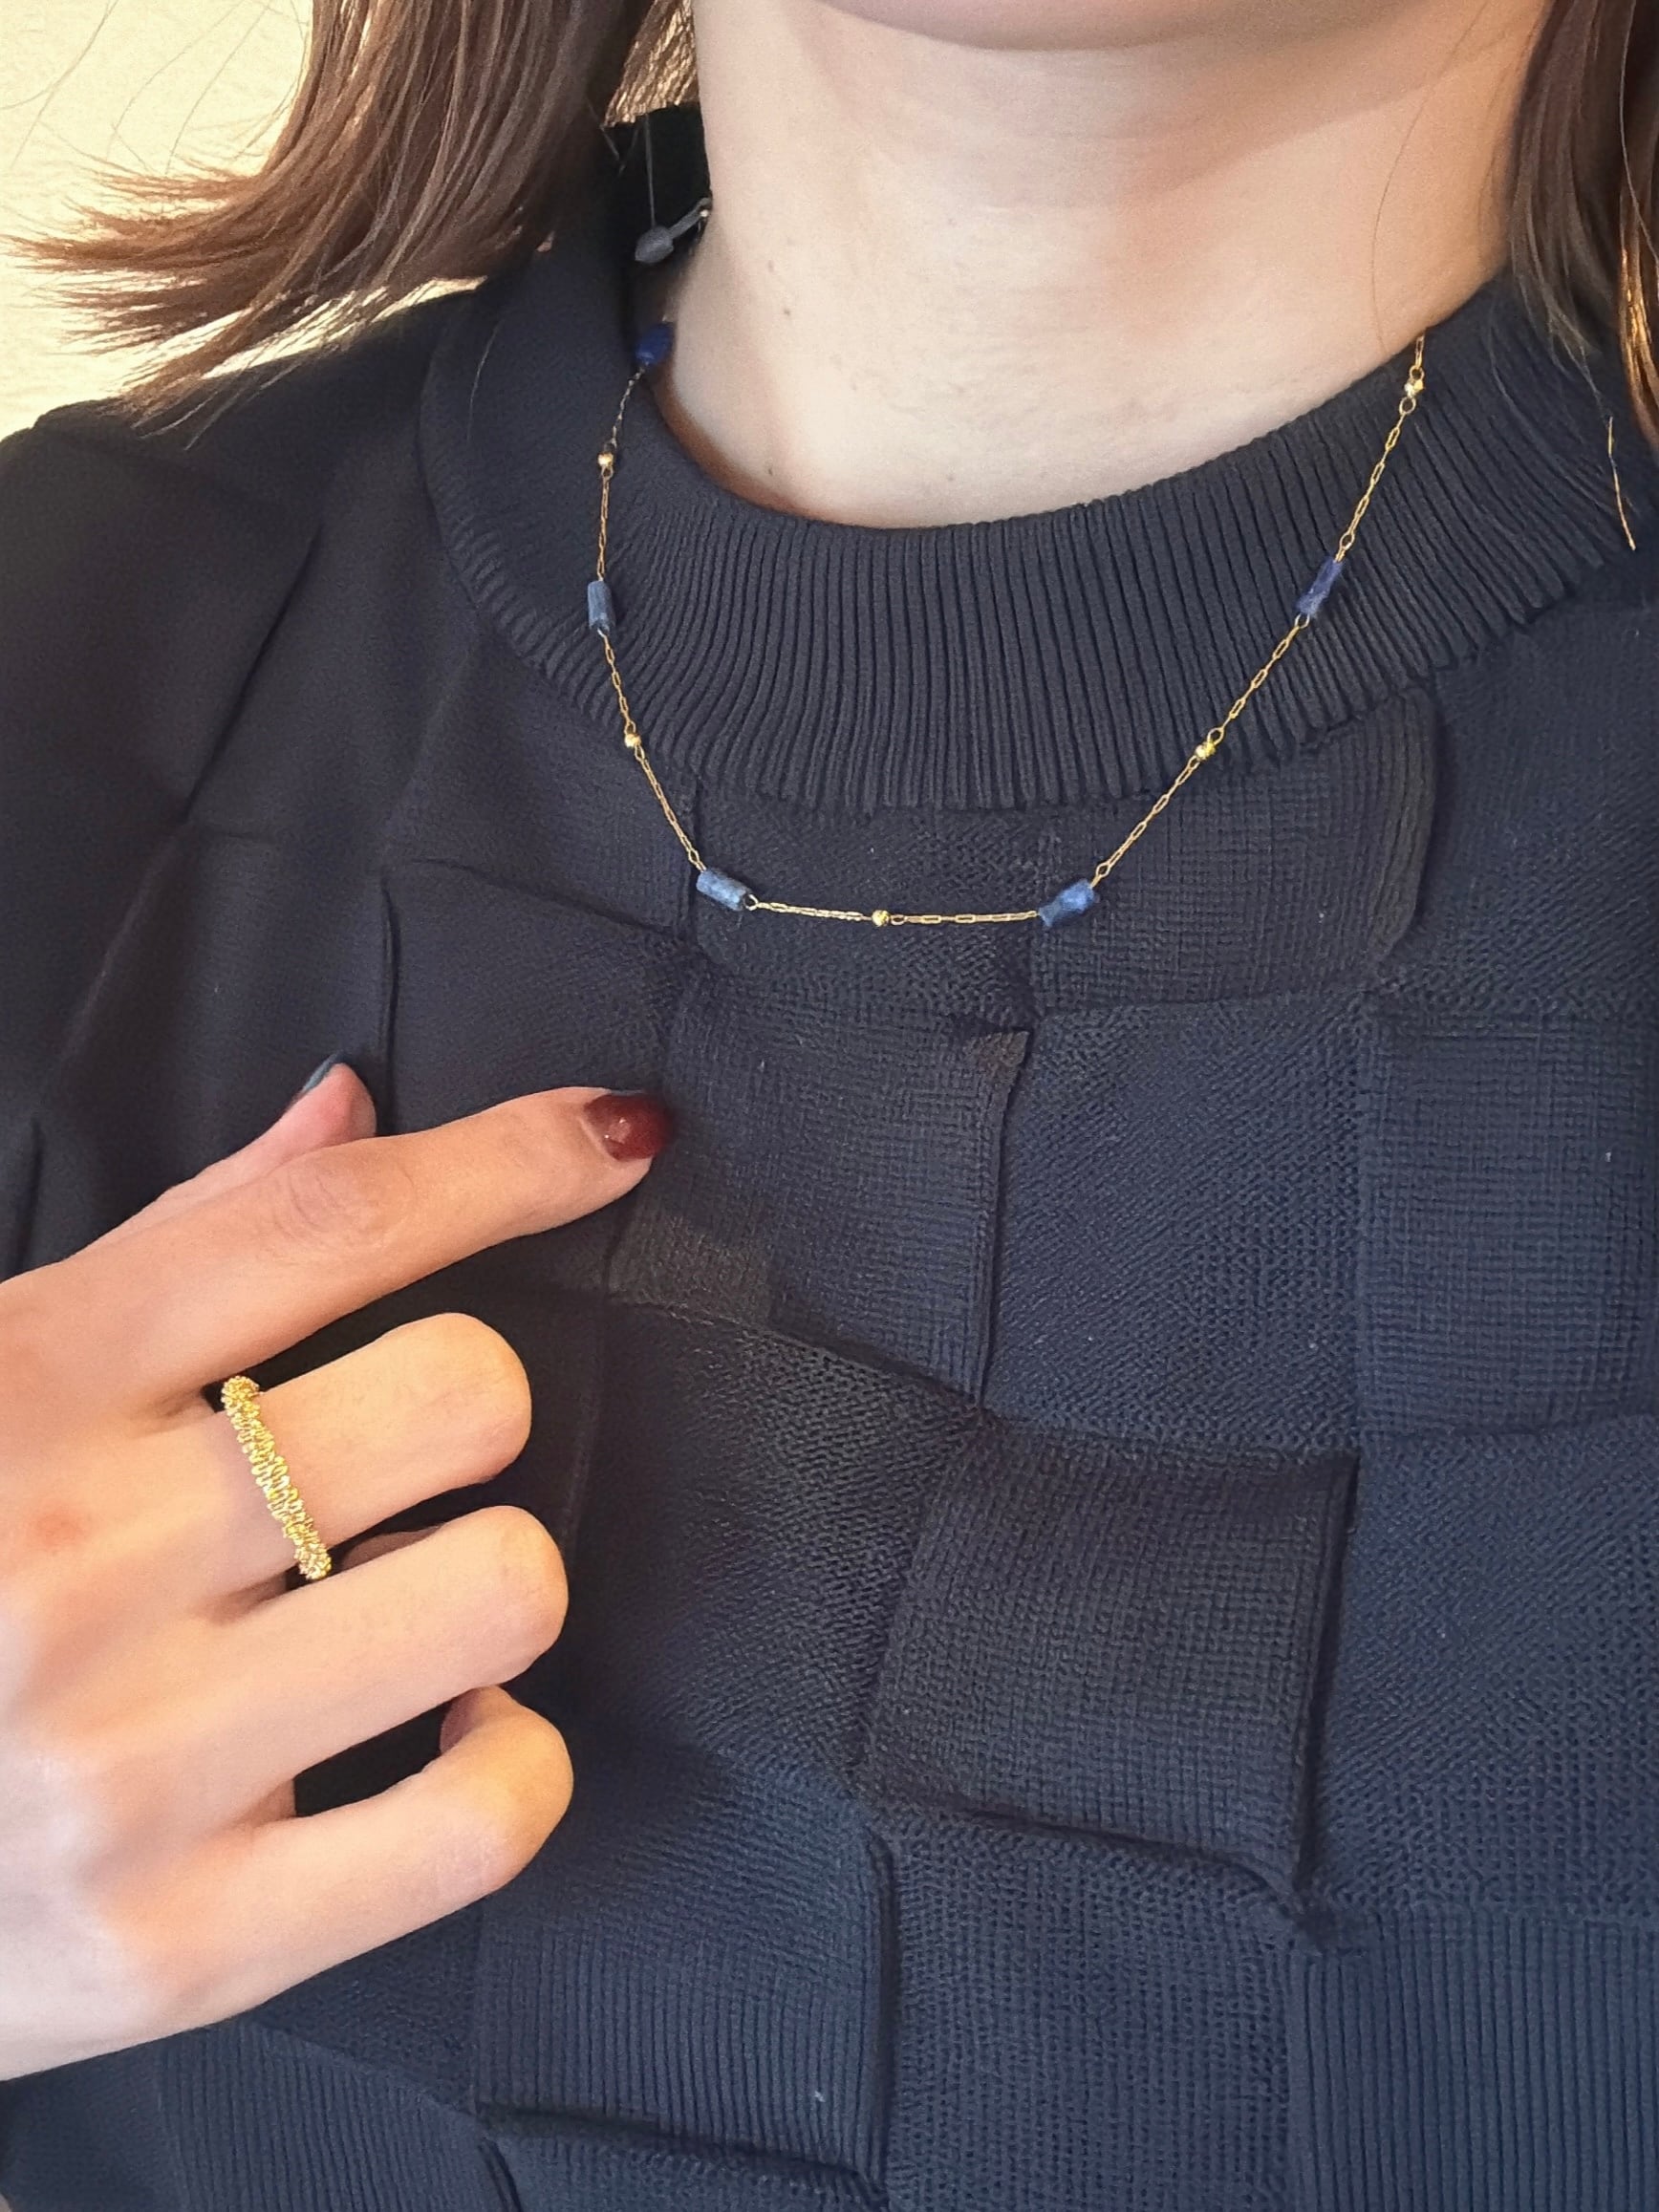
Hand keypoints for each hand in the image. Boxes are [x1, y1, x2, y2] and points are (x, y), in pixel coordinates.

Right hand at [0, 1065, 669, 2079]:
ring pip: (503, 1587)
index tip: (612, 1137)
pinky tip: (438, 1735)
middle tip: (401, 1464)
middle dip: (470, 1411)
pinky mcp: (182, 1944)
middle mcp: (74, 1565)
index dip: (509, 1161)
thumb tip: (349, 1108)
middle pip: (461, 1397)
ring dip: (486, 1579)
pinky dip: (508, 1762)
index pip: (322, 1224)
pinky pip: (485, 1819)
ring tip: (391, 1603)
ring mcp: (128, 1763)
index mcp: (25, 1390)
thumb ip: (174, 1243)